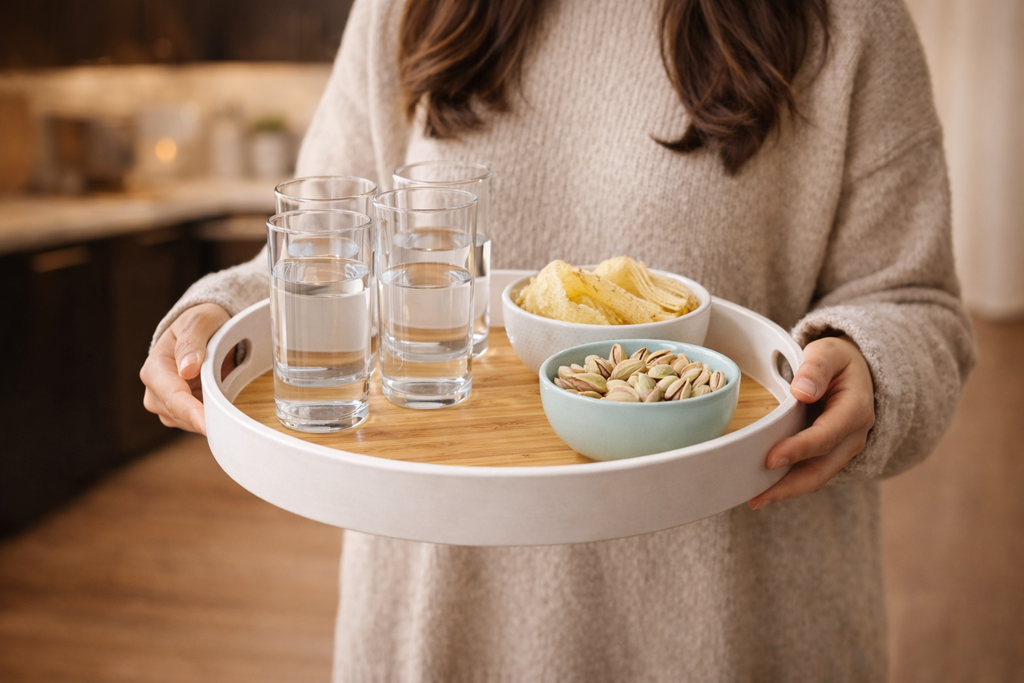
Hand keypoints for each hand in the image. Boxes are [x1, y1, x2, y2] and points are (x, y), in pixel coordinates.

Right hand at [140, 303, 230, 435]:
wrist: (203, 331)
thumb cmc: (200, 323)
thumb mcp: (200, 322)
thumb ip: (192, 342)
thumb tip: (187, 369)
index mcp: (155, 368)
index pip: (173, 397)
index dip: (192, 413)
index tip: (208, 425)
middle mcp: (155, 391)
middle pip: (180, 415)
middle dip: (206, 417)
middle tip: (234, 418)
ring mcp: (167, 405)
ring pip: (189, 423)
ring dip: (211, 416)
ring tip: (231, 397)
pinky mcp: (182, 412)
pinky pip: (198, 423)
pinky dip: (213, 418)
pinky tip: (226, 406)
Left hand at [747, 336, 874, 508]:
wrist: (854, 372)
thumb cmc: (837, 361)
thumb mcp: (829, 352)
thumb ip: (816, 367)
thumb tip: (803, 391)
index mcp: (855, 410)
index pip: (826, 436)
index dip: (799, 449)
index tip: (771, 460)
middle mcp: (854, 436)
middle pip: (822, 468)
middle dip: (790, 485)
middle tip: (757, 496)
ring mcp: (843, 450)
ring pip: (817, 477)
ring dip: (787, 491)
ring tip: (754, 500)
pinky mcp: (830, 455)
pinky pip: (811, 473)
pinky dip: (789, 484)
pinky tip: (763, 490)